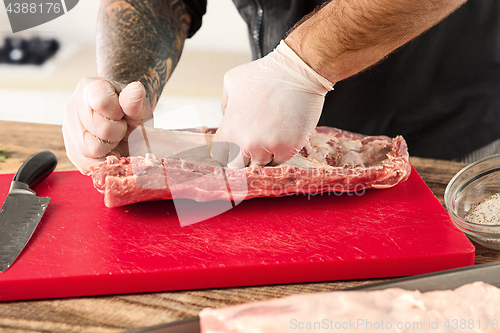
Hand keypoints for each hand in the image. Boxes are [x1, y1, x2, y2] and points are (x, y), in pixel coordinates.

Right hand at [62, 78, 152, 173]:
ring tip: (113, 138)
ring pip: (89, 149)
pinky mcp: (70, 149)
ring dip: (109, 148)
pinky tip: (108, 149)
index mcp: (90, 87)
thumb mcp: (139, 107)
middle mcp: (73, 106)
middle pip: (98, 129)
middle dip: (116, 132)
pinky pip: (86, 163)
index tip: (122, 114)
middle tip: (120, 128)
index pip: (101, 102)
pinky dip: (102, 161)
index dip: (117, 113)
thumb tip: (137, 89)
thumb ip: (136, 101)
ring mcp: (68, 128)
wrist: (127, 126)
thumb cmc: (132, 115)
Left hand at [211, 41, 332, 167]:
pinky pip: (281, 160)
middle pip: (239, 165)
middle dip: (244, 155)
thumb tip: (227, 121)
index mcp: (229, 130)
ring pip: (261, 164)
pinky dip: (282, 150)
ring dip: (265, 153)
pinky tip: (285, 132)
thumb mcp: (232, 84)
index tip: (237, 144)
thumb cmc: (265, 74)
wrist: (297, 71)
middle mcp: (246, 142)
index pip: (220, 155)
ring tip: (272, 132)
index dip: (228, 149)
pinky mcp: (288, 148)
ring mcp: (268, 147)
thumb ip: (225, 107)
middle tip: (254, 142)